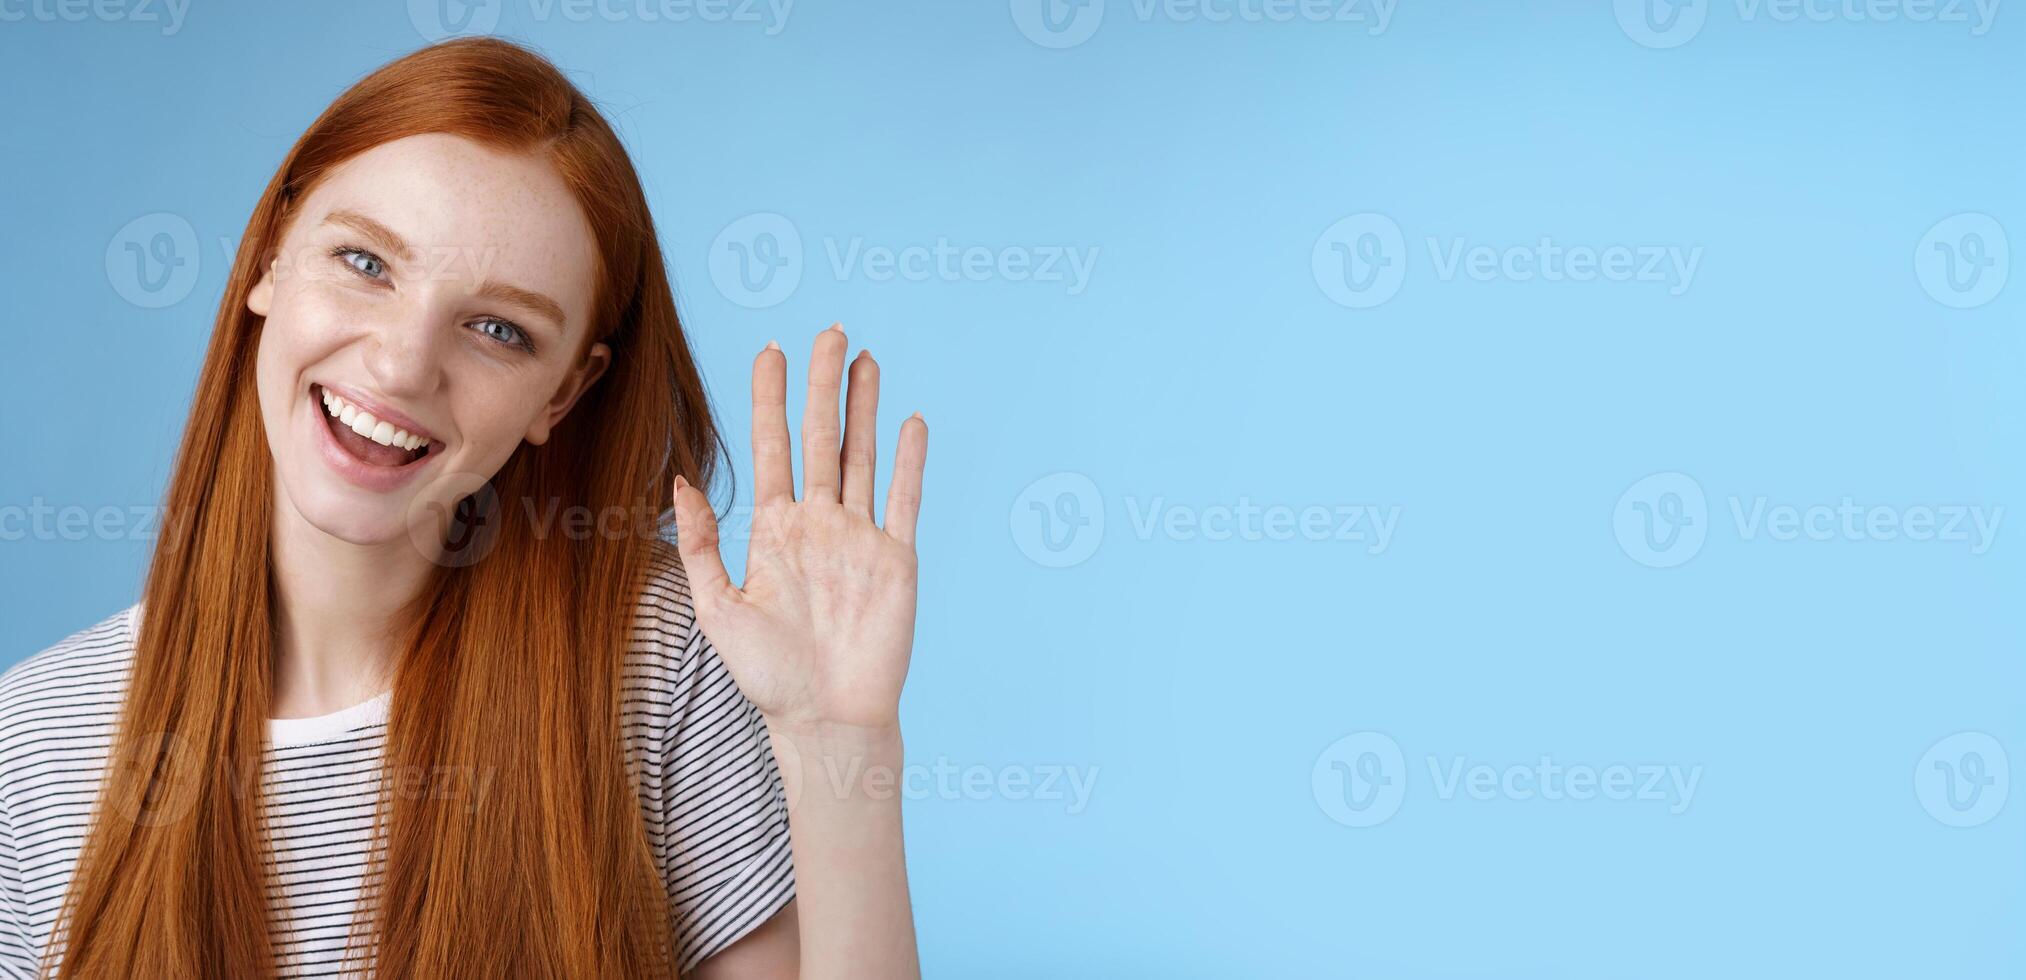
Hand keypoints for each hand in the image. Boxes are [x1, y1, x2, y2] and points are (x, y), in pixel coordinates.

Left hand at [672, 324, 927, 735]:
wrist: (826, 720)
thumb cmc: (768, 677)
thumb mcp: (716, 609)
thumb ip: (700, 545)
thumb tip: (681, 481)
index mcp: (774, 531)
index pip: (772, 449)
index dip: (770, 399)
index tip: (770, 351)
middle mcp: (818, 525)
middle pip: (821, 437)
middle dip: (822, 384)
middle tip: (828, 332)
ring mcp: (860, 538)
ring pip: (862, 456)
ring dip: (865, 408)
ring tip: (866, 360)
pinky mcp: (897, 559)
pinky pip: (903, 499)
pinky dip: (908, 461)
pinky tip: (909, 423)